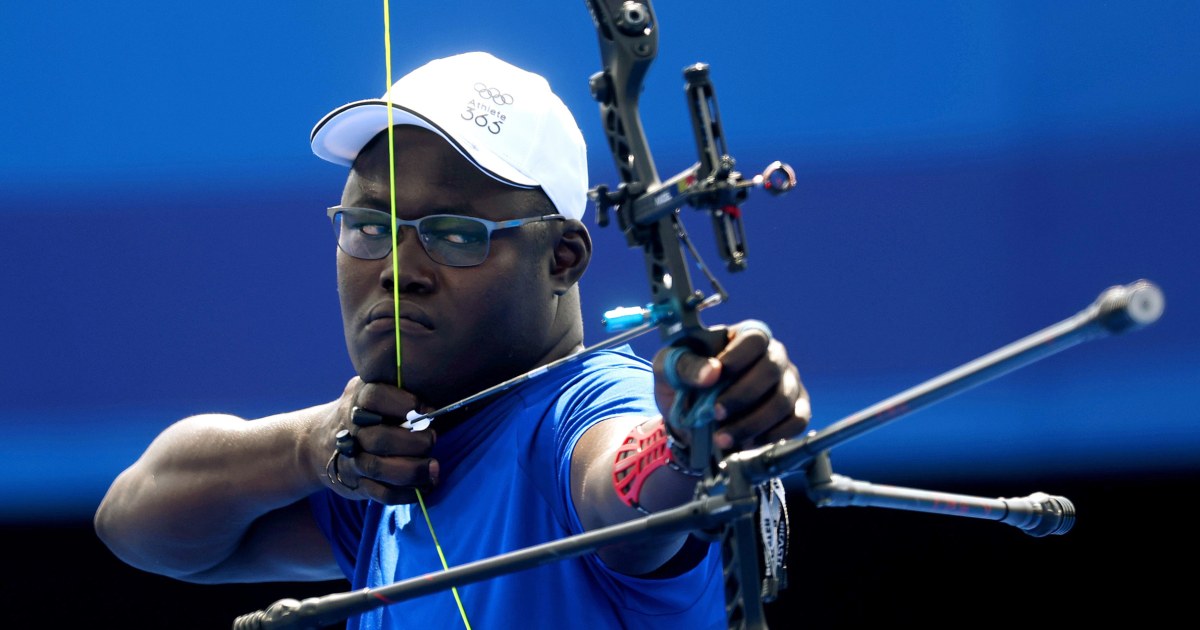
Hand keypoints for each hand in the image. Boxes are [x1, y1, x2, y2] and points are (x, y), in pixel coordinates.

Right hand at [324, 377, 438, 503]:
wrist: (317, 442)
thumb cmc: (360, 413)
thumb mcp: (365, 390)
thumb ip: (391, 387)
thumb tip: (430, 394)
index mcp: (356, 401)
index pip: (375, 397)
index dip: (404, 403)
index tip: (427, 410)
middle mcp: (351, 431)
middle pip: (380, 439)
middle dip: (414, 442)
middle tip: (431, 438)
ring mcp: (351, 460)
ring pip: (379, 468)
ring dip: (412, 470)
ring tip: (433, 467)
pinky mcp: (355, 485)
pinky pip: (381, 493)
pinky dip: (406, 493)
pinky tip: (424, 486)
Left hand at [652, 321, 809, 452]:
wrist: (691, 423)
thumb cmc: (683, 386)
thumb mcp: (670, 369)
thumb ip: (685, 364)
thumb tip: (711, 373)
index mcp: (744, 338)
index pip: (754, 338)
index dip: (738, 357)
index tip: (714, 377)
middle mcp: (773, 357)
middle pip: (772, 368)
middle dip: (742, 395)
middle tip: (715, 413)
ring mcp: (788, 383)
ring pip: (783, 400)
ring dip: (751, 422)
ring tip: (722, 438)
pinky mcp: (796, 411)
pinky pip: (796, 422)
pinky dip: (772, 436)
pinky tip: (747, 444)